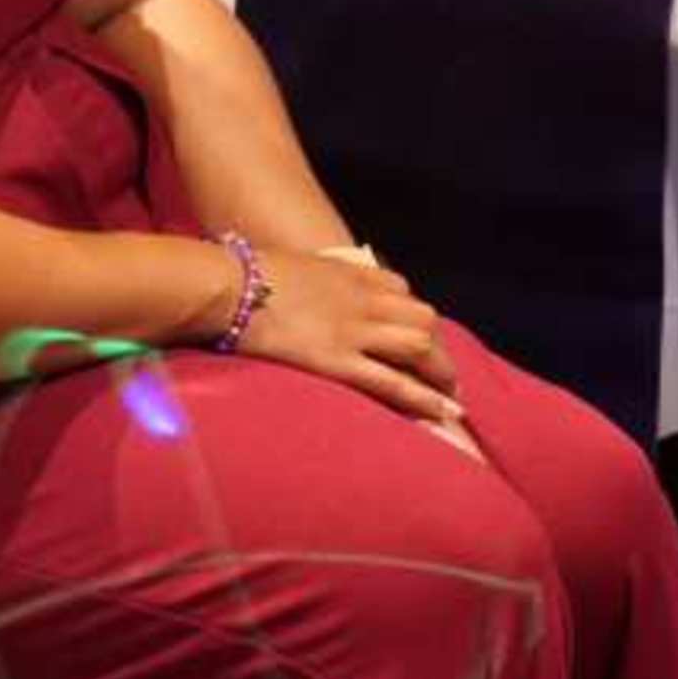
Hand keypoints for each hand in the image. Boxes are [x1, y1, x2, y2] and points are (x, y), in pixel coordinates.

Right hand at [236, 247, 465, 428]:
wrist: (228, 286)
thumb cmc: (246, 274)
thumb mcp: (295, 265)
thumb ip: (317, 280)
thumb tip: (312, 292)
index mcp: (351, 274)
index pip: (402, 290)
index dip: (411, 316)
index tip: (412, 337)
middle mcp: (363, 300)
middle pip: (423, 318)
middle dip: (437, 348)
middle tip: (442, 375)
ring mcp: (354, 331)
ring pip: (419, 347)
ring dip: (440, 373)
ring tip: (449, 400)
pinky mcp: (337, 362)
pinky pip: (392, 383)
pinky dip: (423, 398)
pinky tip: (441, 413)